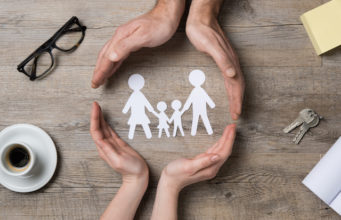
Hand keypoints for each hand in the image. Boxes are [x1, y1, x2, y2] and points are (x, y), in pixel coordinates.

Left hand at [90, 102, 148, 184]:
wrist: (137, 176)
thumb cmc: (130, 169)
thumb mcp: (119, 161)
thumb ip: (109, 151)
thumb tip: (100, 140)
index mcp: (104, 149)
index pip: (96, 131)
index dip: (94, 118)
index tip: (95, 107)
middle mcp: (105, 146)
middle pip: (97, 128)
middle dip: (95, 115)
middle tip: (95, 104)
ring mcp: (111, 144)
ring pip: (102, 128)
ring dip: (99, 118)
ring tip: (97, 108)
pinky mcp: (117, 144)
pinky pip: (109, 131)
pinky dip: (106, 123)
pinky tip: (104, 118)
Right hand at [92, 0, 184, 87]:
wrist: (167, 16)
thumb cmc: (159, 25)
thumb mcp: (143, 36)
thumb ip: (126, 46)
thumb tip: (112, 56)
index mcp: (121, 36)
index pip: (106, 57)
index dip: (100, 71)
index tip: (95, 81)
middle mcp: (120, 37)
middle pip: (104, 56)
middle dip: (98, 71)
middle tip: (94, 82)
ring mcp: (125, 39)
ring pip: (109, 56)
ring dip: (103, 67)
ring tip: (100, 77)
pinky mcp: (131, 41)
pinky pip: (117, 55)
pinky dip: (112, 63)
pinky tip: (112, 67)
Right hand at [160, 124, 235, 192]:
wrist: (170, 181)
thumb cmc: (177, 173)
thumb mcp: (189, 166)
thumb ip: (204, 161)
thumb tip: (217, 156)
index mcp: (210, 168)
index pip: (224, 152)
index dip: (229, 140)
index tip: (231, 129)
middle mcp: (212, 168)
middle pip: (224, 151)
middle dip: (229, 138)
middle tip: (232, 126)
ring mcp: (209, 166)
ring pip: (221, 151)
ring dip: (225, 140)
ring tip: (229, 130)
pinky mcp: (204, 163)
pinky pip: (215, 152)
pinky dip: (219, 144)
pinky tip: (221, 140)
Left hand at [186, 0, 244, 119]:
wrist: (201, 18)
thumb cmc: (203, 32)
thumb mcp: (210, 46)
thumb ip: (222, 60)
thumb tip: (233, 75)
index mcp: (230, 61)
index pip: (236, 85)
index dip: (237, 100)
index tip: (236, 113)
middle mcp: (231, 62)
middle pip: (238, 86)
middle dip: (238, 102)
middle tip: (236, 115)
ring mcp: (228, 60)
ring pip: (235, 82)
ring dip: (236, 96)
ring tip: (235, 107)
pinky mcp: (223, 59)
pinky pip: (230, 77)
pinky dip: (231, 87)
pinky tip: (229, 90)